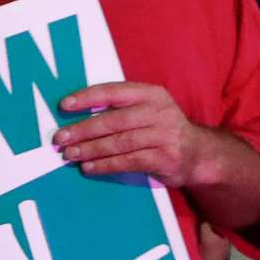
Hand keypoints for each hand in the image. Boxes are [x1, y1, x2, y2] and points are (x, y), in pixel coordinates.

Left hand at [54, 82, 210, 185]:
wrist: (199, 154)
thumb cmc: (162, 130)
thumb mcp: (148, 110)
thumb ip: (120, 109)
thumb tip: (76, 118)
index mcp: (151, 94)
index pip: (113, 92)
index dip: (87, 98)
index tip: (63, 106)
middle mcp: (159, 112)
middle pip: (113, 120)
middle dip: (83, 130)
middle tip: (60, 138)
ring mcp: (164, 135)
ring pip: (119, 142)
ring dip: (91, 149)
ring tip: (70, 154)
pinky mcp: (165, 158)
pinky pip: (129, 161)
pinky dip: (106, 165)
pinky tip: (89, 167)